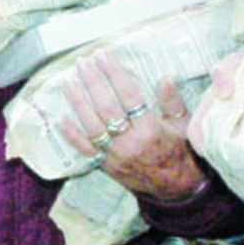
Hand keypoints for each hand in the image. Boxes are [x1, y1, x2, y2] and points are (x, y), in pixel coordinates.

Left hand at [57, 51, 205, 202]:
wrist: (176, 188)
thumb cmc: (180, 152)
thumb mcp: (183, 125)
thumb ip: (172, 102)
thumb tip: (165, 78)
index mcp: (150, 128)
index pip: (128, 94)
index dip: (114, 73)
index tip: (103, 55)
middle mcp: (130, 142)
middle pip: (106, 107)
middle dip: (92, 82)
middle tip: (82, 63)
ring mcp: (115, 155)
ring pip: (91, 126)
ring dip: (78, 103)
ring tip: (68, 82)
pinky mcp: (106, 166)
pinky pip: (85, 150)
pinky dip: (71, 135)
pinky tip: (60, 119)